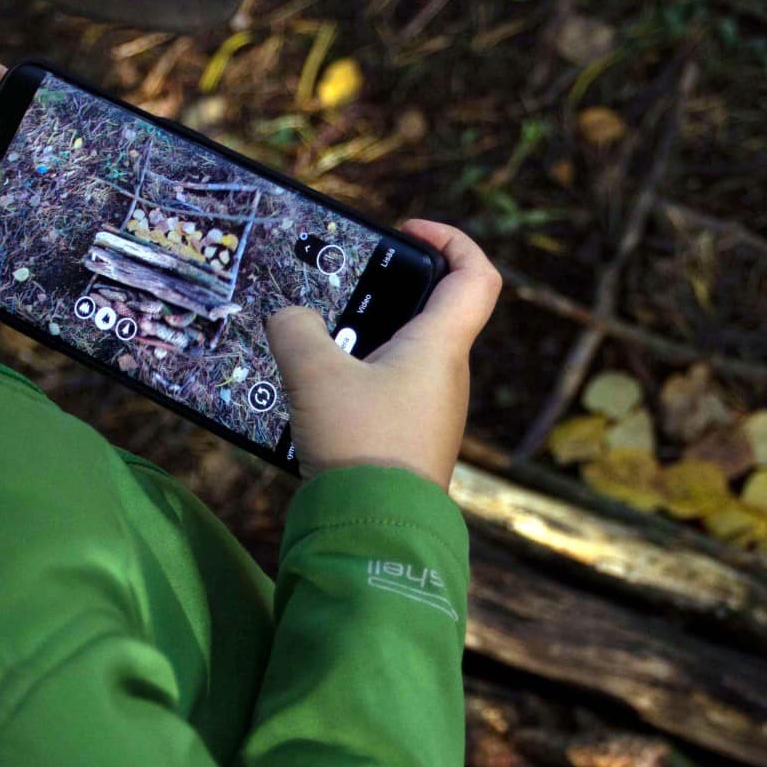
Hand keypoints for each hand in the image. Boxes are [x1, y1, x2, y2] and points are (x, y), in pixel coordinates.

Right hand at [267, 220, 498, 489]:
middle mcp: (448, 375)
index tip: (408, 233)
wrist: (376, 533)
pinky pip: (390, 392)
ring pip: (406, 355)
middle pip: (433, 312)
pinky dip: (360, 381)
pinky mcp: (411, 441)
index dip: (451, 240)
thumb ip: (296, 331)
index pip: (477, 274)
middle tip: (344, 295)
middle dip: (387, 294)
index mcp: (441, 345)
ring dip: (366, 343)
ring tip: (317, 349)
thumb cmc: (360, 447)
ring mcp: (433, 411)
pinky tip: (320, 395)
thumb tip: (290, 317)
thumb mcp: (314, 376)